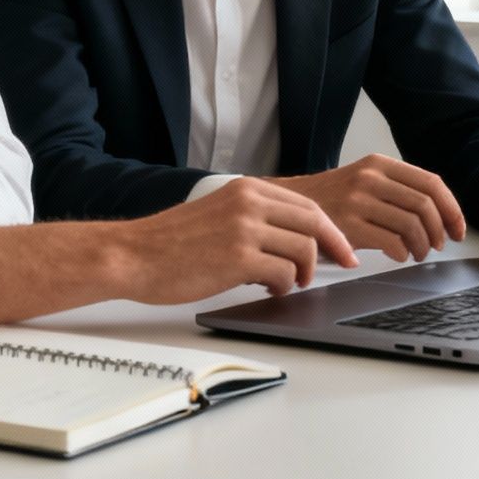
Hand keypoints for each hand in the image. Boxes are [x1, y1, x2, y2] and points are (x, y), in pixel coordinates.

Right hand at [121, 177, 357, 302]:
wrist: (134, 255)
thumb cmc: (171, 242)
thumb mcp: (219, 213)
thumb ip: (255, 218)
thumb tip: (294, 241)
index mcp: (246, 189)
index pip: (308, 205)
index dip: (332, 230)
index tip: (344, 249)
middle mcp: (249, 203)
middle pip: (315, 223)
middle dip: (334, 248)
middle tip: (340, 266)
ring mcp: (244, 229)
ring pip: (304, 250)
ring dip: (303, 273)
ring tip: (288, 283)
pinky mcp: (238, 258)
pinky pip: (284, 274)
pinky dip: (284, 287)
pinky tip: (268, 290)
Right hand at [269, 154, 465, 262]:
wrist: (287, 207)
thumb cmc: (331, 200)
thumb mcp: (364, 181)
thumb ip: (396, 189)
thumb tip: (440, 212)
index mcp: (378, 164)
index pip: (431, 183)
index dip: (452, 209)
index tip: (458, 229)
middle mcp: (370, 177)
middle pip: (426, 205)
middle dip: (440, 230)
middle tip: (439, 245)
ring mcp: (358, 200)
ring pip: (412, 224)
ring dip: (423, 245)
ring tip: (416, 253)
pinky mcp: (348, 225)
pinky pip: (392, 241)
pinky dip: (403, 253)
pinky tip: (399, 257)